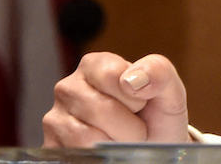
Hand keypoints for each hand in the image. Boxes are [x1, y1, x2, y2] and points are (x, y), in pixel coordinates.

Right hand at [42, 52, 190, 146]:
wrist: (150, 147)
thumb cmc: (156, 116)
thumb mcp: (168, 90)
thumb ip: (159, 72)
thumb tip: (133, 78)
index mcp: (95, 65)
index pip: (112, 76)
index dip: (136, 96)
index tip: (142, 102)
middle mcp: (69, 88)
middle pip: (100, 109)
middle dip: (130, 126)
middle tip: (137, 127)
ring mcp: (56, 118)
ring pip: (86, 136)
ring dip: (117, 144)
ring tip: (123, 138)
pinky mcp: (52, 146)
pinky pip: (76, 155)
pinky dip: (101, 157)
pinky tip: (107, 149)